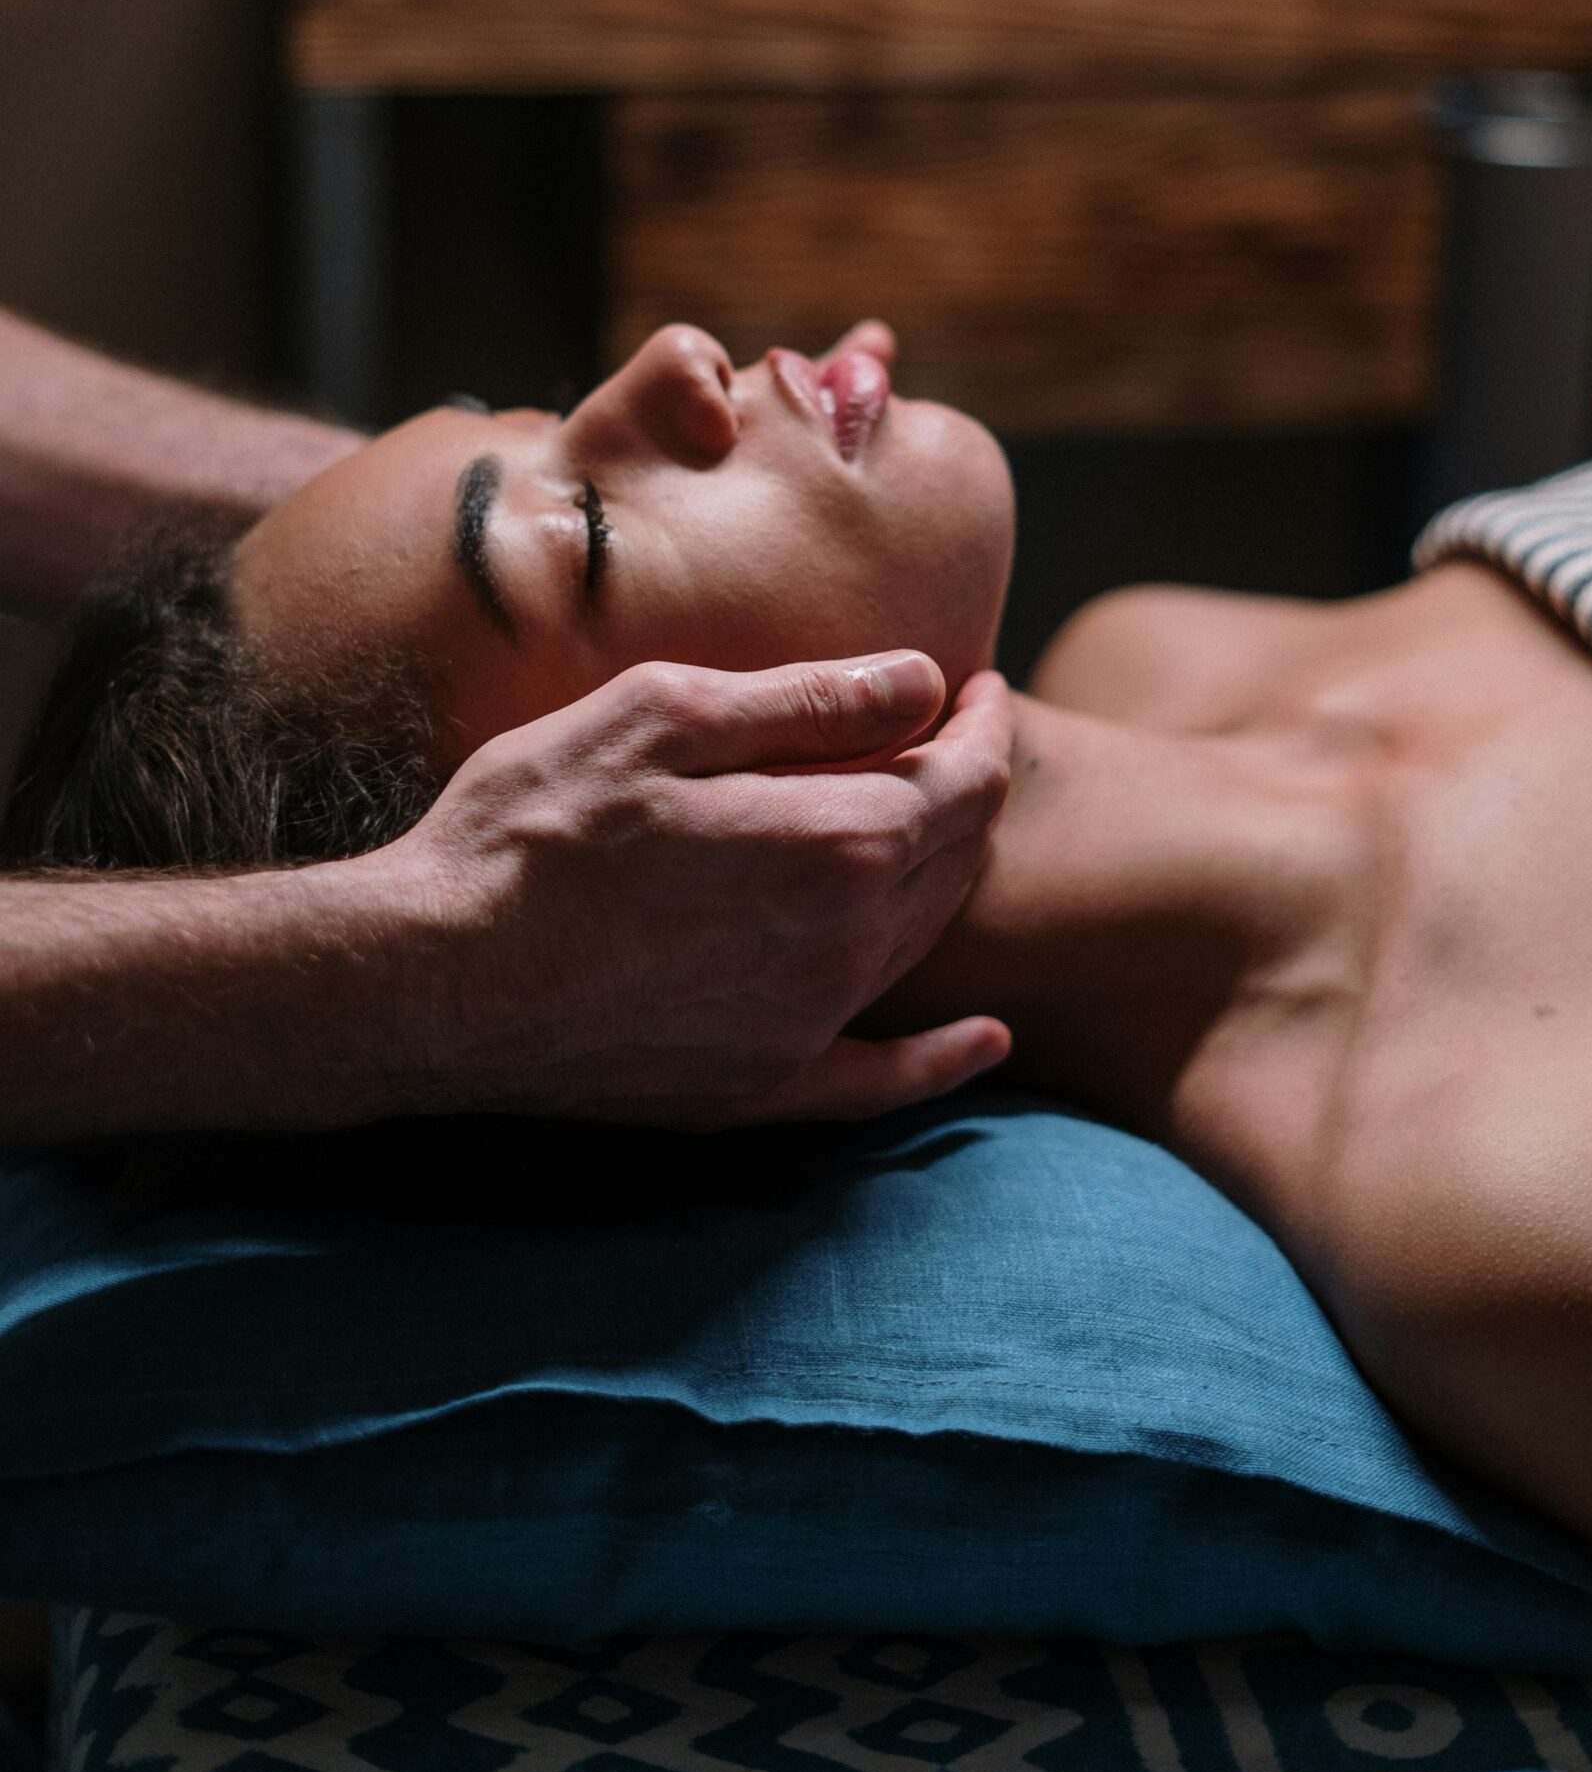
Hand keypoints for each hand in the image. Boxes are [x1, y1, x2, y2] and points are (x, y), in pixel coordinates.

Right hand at [382, 652, 1012, 1128]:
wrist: (430, 978)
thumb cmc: (532, 826)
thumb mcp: (663, 717)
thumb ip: (809, 701)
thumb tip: (926, 680)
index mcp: (836, 843)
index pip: (965, 779)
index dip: (982, 725)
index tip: (973, 686)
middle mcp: (844, 946)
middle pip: (955, 859)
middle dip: (966, 787)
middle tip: (949, 734)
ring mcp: (804, 1029)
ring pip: (920, 942)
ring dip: (940, 875)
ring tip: (924, 818)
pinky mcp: (756, 1090)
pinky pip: (881, 1080)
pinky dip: (940, 1059)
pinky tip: (982, 1041)